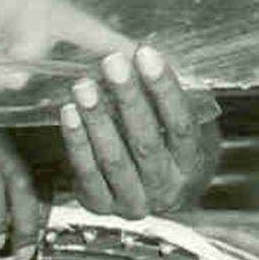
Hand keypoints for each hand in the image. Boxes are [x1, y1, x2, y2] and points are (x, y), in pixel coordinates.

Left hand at [59, 46, 214, 218]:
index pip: (181, 124)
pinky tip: (68, 113)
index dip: (164, 88)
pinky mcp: (101, 207)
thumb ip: (158, 95)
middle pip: (147, 141)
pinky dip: (77, 141)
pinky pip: (87, 173)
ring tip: (83, 86)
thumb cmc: (155, 143)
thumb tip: (138, 52)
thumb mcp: (166, 121)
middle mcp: (166, 186)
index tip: (145, 53)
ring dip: (97, 119)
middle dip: (128, 98)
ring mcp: (133, 201)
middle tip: (112, 63)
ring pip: (115, 158)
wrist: (143, 193)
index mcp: (190, 162)